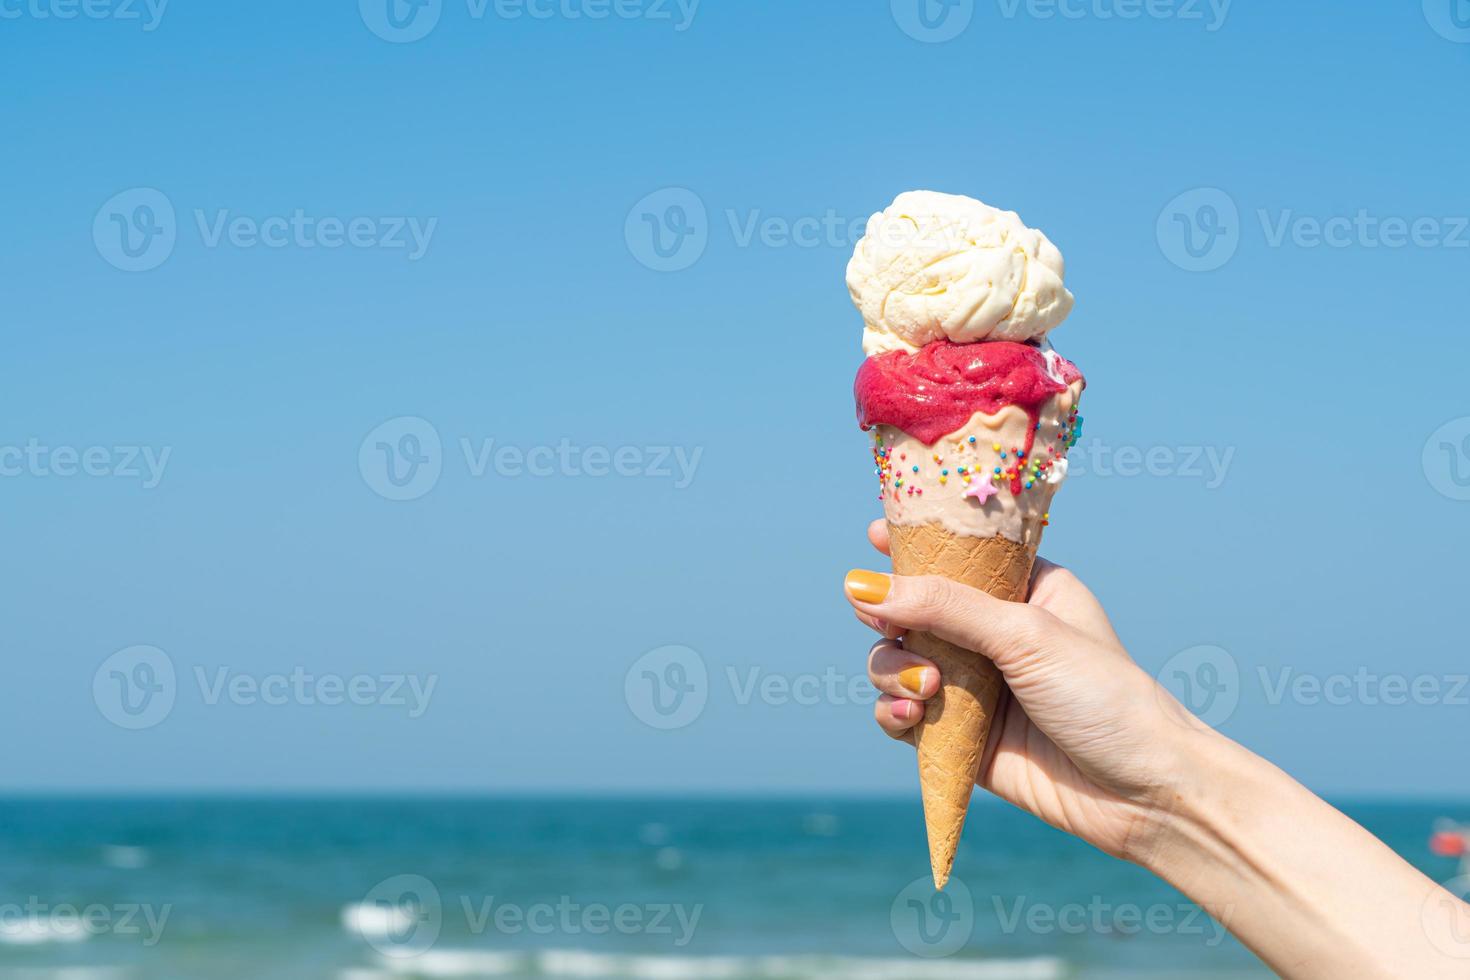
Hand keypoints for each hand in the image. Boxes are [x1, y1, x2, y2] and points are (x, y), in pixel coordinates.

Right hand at [847, 519, 1208, 865]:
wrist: (1144, 794)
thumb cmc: (1105, 697)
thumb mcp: (1025, 636)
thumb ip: (944, 606)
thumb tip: (859, 585)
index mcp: (1025, 591)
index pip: (960, 555)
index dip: (914, 544)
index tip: (872, 536)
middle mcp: (995, 635)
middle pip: (913, 610)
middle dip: (892, 618)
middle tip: (886, 625)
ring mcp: (977, 688)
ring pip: (898, 663)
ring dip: (893, 672)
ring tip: (926, 689)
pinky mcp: (963, 739)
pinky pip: (904, 717)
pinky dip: (894, 713)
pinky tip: (911, 717)